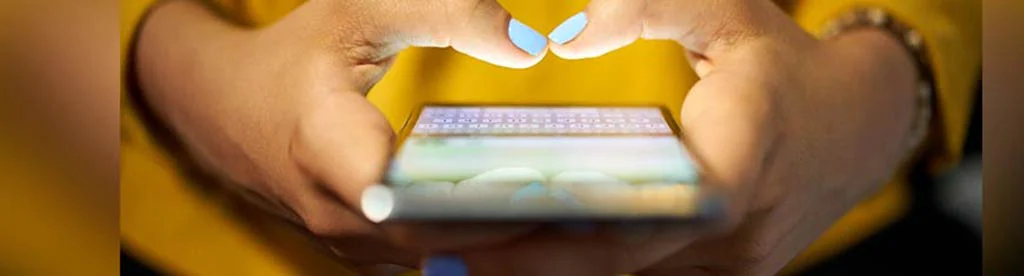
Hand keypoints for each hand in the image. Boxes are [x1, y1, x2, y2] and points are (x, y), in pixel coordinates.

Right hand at [134, 0, 550, 271]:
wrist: (220, 108)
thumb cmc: (294, 55)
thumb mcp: (359, 10)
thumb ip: (447, 14)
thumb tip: (531, 45)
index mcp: (324, 149)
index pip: (413, 200)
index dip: (485, 204)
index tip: (555, 191)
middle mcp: (335, 215)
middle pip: (442, 241)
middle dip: (521, 231)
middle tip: (600, 213)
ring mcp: (349, 244)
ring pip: (442, 261)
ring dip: (509, 247)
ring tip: (583, 223)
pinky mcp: (365, 253)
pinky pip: (434, 260)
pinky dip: (485, 248)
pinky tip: (539, 227)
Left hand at [458, 0, 920, 273]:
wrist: (858, 125)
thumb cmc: (779, 60)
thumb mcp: (724, 9)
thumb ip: (647, 9)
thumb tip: (565, 41)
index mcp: (746, 151)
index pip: (654, 206)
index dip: (568, 229)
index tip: (483, 228)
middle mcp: (742, 228)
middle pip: (619, 261)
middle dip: (523, 264)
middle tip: (435, 257)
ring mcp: (737, 265)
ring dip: (544, 273)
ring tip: (455, 262)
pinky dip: (582, 272)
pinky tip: (517, 262)